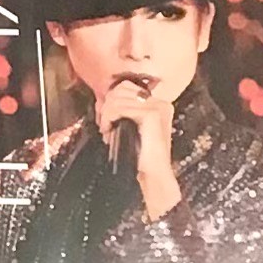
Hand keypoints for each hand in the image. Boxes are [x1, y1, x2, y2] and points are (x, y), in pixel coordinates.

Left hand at [95, 83, 182, 219]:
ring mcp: (157, 107)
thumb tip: (101, 99)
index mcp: (157, 103)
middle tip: (105, 126)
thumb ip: (120, 110)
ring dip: (106, 115)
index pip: (126, 86)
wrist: (152, 175)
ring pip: (117, 98)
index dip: (110, 99)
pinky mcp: (151, 115)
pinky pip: (119, 107)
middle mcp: (160, 102)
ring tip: (107, 131)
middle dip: (106, 106)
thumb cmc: (138, 155)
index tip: (105, 118)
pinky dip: (108, 118)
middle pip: (120, 89)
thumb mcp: (128, 126)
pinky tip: (109, 132)